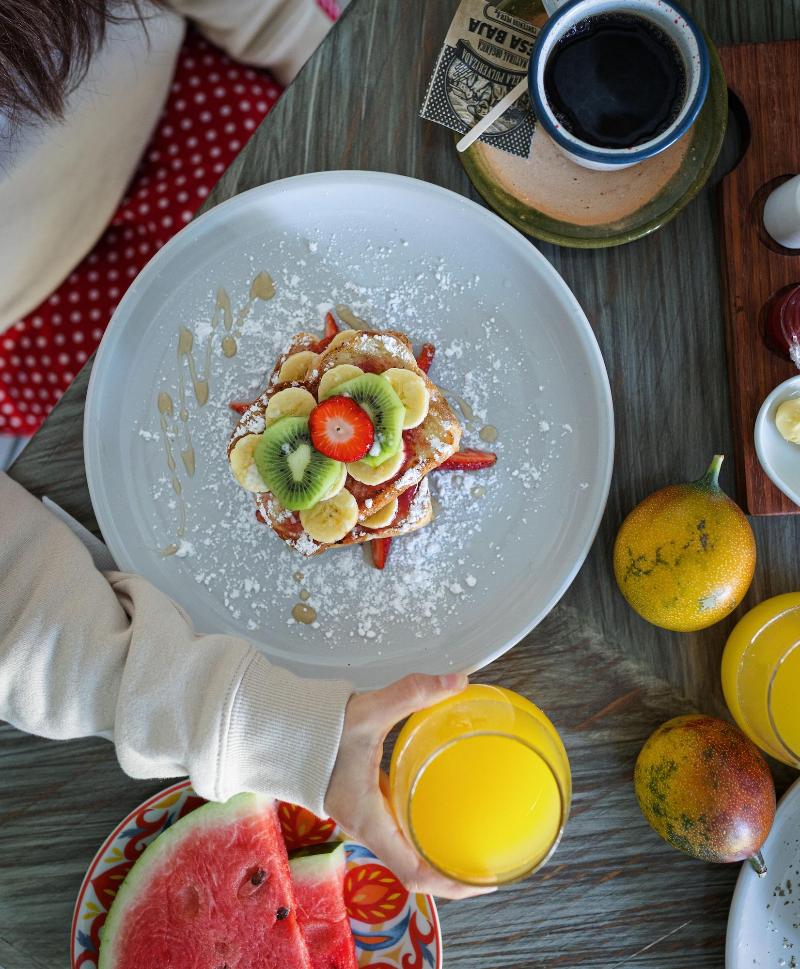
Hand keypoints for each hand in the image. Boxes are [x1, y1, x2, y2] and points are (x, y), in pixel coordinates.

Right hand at [324, 672, 494, 899]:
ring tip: (473, 835)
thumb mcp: (368, 712)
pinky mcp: (363, 799)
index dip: (452, 884)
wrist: (279, 729)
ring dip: (437, 850)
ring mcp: (364, 816)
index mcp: (369, 821)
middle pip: (415, 868)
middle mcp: (368, 827)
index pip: (413, 873)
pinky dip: (421, 825)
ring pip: (406, 848)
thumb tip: (457, 681)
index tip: (486, 880)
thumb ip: (411, 694)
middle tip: (490, 860)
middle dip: (453, 872)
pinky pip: (397, 824)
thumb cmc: (318, 730)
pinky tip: (439, 801)